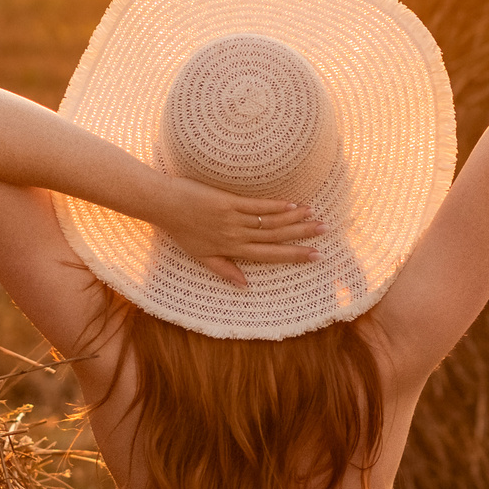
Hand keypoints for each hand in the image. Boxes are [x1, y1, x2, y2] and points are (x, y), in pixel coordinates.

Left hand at [151, 179, 324, 286]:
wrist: (164, 206)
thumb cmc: (181, 231)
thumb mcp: (201, 257)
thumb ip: (225, 270)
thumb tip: (245, 286)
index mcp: (232, 250)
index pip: (269, 255)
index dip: (293, 255)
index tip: (315, 255)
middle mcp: (236, 236)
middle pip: (275, 237)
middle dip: (302, 236)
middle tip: (324, 232)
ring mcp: (233, 218)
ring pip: (269, 222)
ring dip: (294, 219)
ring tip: (314, 216)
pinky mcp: (228, 201)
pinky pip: (256, 205)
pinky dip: (275, 206)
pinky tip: (292, 204)